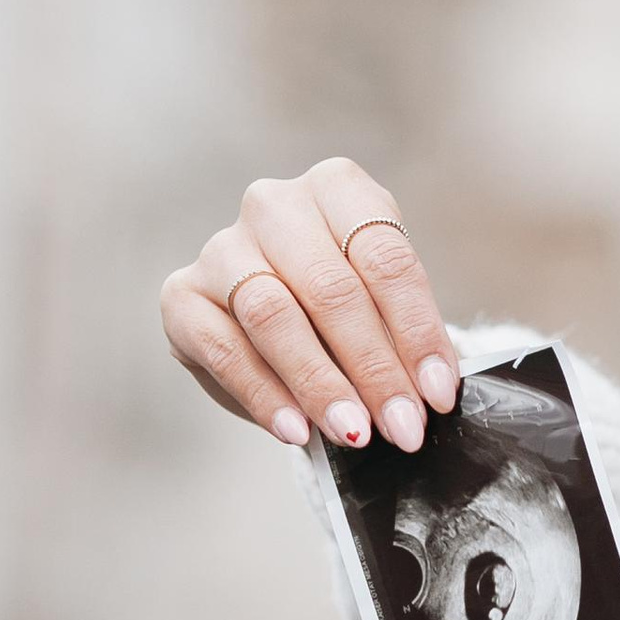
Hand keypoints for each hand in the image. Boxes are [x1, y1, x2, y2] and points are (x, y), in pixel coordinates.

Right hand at [161, 161, 459, 455]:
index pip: (386, 260)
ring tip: (353, 431)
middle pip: (331, 289)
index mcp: (337, 187)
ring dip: (319, 383)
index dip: (418, 332)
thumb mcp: (386, 304)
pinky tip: (296, 430)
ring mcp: (222, 246)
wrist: (279, 312)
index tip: (438, 394)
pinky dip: (264, 395)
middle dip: (373, 368)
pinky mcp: (181, 295)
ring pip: (273, 315)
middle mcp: (274, 205)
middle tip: (401, 426)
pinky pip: (223, 349)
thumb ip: (405, 337)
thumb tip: (432, 391)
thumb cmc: (347, 302)